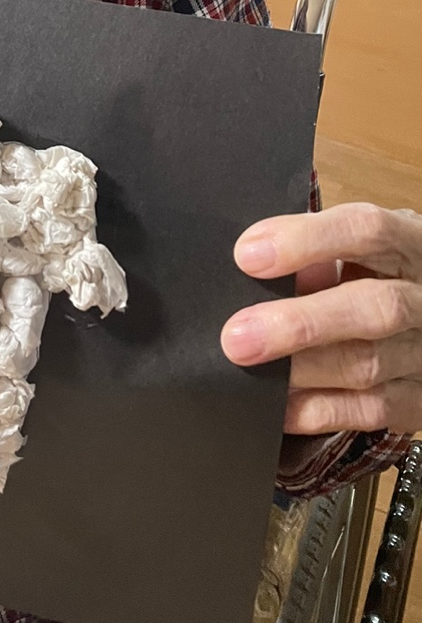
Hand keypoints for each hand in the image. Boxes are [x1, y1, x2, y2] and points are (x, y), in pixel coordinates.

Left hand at [221, 202, 421, 434]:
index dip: (307, 241)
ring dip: (301, 368)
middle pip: (373, 307)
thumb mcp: (360, 249)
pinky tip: (279, 404)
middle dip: (299, 322)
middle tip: (238, 335)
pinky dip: (319, 409)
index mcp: (409, 245)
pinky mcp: (419, 399)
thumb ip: (320, 253)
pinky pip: (371, 410)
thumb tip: (259, 263)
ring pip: (368, 363)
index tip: (248, 256)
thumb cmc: (380, 272)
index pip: (366, 231)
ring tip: (250, 366)